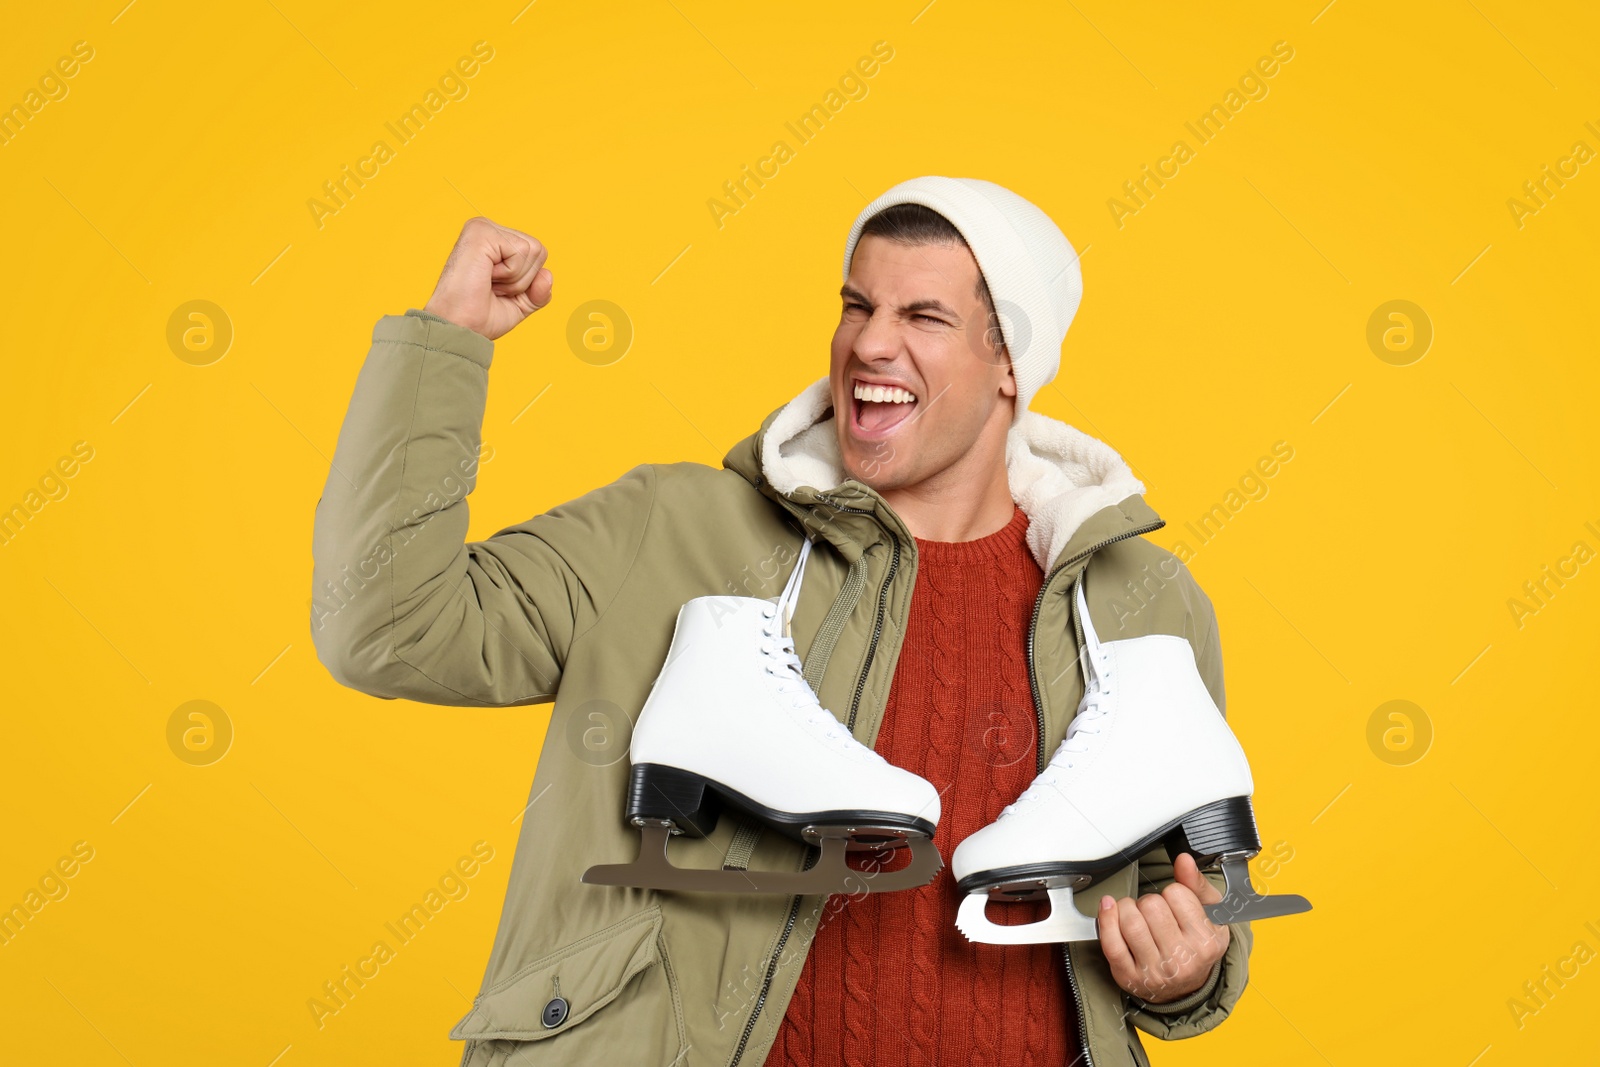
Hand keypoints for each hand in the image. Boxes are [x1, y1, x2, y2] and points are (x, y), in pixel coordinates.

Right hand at [423, 217, 553, 339]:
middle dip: (523, 280)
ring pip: (533, 250)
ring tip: (489, 282)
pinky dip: (510, 273)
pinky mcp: (482, 231)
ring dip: (515, 278)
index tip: (497, 291)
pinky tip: (486, 276)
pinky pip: (521, 251)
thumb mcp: (520, 303)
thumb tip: (547, 274)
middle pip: (539, 250)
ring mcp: (484, 227)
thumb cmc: (479, 316)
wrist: (459, 328)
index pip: (537, 254)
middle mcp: (488, 229)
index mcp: (494, 242)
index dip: (526, 282)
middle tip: (492, 288)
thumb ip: (539, 289)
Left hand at [1097, 852, 1230, 1003]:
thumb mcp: (1210, 915)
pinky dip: (1105, 920)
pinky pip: (1111, 942)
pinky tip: (1109, 909)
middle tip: (1155, 913)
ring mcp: (1154, 971)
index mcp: (1206, 942)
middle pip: (1151, 906)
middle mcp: (1181, 959)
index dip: (1174, 893)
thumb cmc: (1196, 946)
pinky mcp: (1129, 976)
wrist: (1185, 988)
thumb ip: (1197, 884)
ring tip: (1136, 916)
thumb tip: (1184, 860)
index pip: (1177, 894)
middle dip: (1150, 901)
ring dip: (1128, 909)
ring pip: (1130, 921)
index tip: (1175, 904)